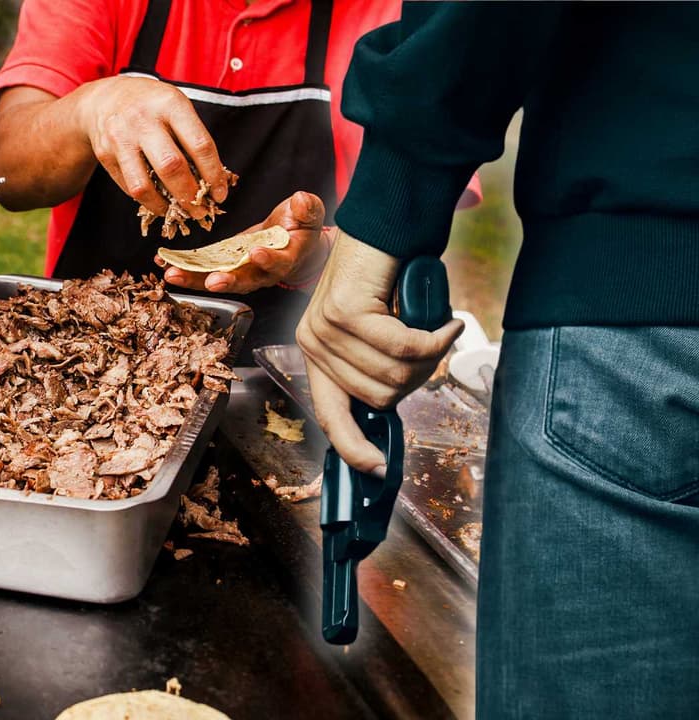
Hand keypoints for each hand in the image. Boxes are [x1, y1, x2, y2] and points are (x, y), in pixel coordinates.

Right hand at [74, 76, 230, 217]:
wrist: (105, 98)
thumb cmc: (151, 105)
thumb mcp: (175, 106)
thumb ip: (192, 138)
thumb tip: (212, 182)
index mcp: (170, 104)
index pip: (199, 145)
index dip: (213, 175)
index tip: (220, 194)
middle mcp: (143, 120)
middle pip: (171, 167)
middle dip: (190, 195)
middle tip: (201, 210)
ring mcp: (121, 138)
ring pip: (144, 185)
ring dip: (165, 206)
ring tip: (177, 212)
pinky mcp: (105, 155)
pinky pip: (129, 187)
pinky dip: (147, 200)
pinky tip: (159, 202)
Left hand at [156, 191, 327, 293]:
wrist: (291, 241)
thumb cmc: (301, 225)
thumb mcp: (309, 213)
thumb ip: (307, 209)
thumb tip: (301, 201)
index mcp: (286, 258)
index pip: (279, 262)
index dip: (269, 260)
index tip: (257, 254)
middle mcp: (262, 272)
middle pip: (244, 280)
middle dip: (226, 281)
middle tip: (211, 281)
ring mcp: (240, 272)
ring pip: (217, 279)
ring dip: (194, 279)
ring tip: (172, 274)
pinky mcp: (223, 266)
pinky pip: (202, 271)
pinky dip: (184, 269)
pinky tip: (164, 263)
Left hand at [295, 230, 463, 474]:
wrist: (385, 228)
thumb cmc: (385, 279)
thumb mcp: (376, 329)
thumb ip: (376, 365)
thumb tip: (393, 405)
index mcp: (316, 356)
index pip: (329, 417)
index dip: (353, 447)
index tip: (377, 468)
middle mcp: (313, 345)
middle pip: (378, 396)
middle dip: (416, 379)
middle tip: (433, 348)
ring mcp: (325, 329)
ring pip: (393, 375)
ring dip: (428, 357)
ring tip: (437, 330)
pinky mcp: (345, 313)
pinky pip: (403, 347)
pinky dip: (434, 338)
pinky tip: (446, 324)